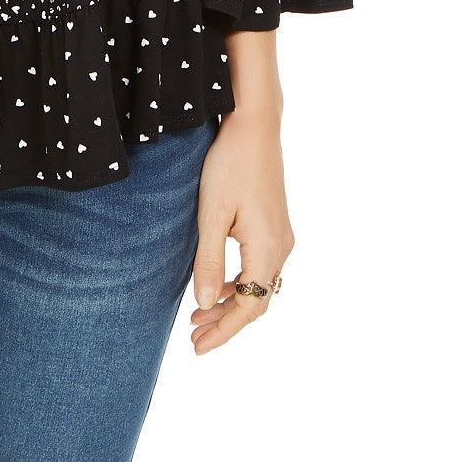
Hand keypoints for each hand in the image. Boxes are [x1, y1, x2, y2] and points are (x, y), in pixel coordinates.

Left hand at [189, 109, 293, 354]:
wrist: (254, 128)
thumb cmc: (229, 166)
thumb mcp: (211, 215)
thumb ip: (208, 261)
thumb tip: (204, 305)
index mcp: (267, 250)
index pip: (249, 307)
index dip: (225, 331)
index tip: (199, 347)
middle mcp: (281, 248)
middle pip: (257, 301)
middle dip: (226, 322)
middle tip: (194, 338)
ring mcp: (281, 236)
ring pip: (259, 285)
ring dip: (231, 302)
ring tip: (200, 316)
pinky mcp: (275, 224)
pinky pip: (260, 267)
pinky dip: (239, 282)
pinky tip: (218, 284)